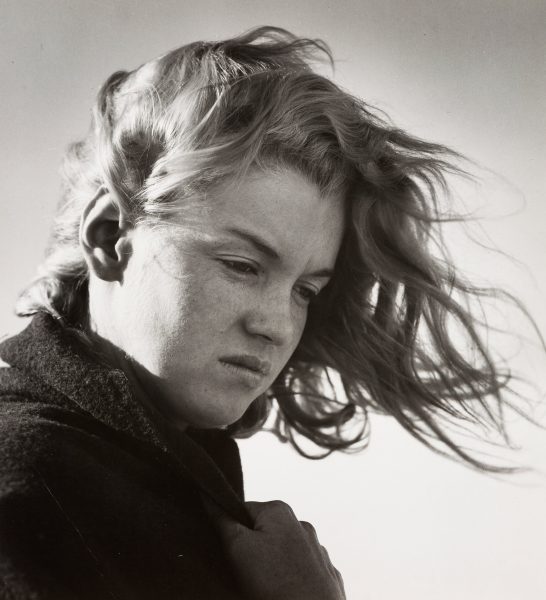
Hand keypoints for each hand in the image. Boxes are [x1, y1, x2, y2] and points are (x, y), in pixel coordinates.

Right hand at [203, 497, 345, 599]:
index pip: (242, 511)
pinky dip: (290, 580)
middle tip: (245, 573)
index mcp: (279, 511)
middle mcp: (301, 524)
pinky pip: (299, 572)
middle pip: (263, 533)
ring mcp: (316, 549)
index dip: (230, 531)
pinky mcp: (324, 574)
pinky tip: (283, 592)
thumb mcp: (238, 547)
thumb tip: (211, 499)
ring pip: (282, 554)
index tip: (229, 552)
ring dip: (271, 566)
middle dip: (251, 550)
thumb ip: (223, 521)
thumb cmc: (275, 581)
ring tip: (264, 587)